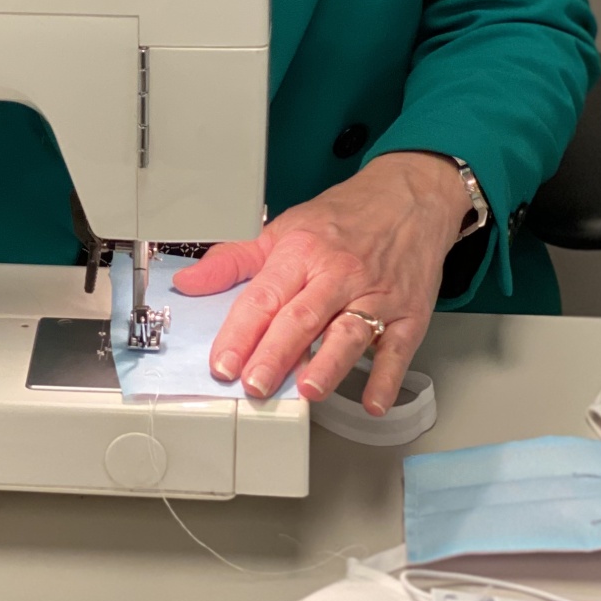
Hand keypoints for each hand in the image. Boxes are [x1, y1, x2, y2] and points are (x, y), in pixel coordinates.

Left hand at [173, 153, 471, 415]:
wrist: (410, 198)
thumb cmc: (344, 219)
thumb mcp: (283, 230)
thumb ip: (234, 261)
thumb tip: (190, 282)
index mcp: (303, 253)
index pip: (265, 297)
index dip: (241, 332)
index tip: (222, 363)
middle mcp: (339, 275)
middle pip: (303, 318)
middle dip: (276, 354)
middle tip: (255, 385)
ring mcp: (376, 296)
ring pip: (349, 333)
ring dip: (328, 365)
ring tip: (307, 392)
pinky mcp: (409, 314)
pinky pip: (398, 349)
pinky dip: (386, 378)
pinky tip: (372, 402)